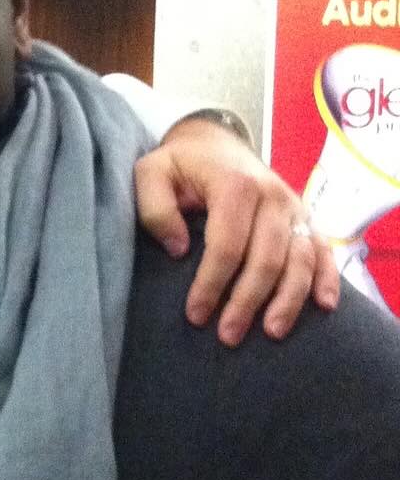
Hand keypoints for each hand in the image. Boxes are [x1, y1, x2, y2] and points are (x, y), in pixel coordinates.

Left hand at [135, 117, 339, 343]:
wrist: (214, 144)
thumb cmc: (179, 165)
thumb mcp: (151, 174)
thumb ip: (155, 208)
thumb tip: (179, 249)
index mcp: (235, 184)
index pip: (227, 244)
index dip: (212, 283)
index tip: (196, 314)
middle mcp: (272, 195)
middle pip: (266, 258)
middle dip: (247, 301)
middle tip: (228, 335)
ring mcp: (294, 207)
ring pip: (300, 260)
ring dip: (288, 299)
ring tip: (272, 332)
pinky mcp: (305, 218)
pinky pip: (323, 250)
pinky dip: (327, 278)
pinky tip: (323, 306)